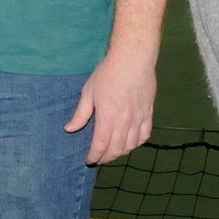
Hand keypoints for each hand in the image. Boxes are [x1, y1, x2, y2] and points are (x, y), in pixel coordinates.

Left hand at [65, 49, 156, 164]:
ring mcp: (138, 119)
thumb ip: (81, 114)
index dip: (94, 156)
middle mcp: (124, 122)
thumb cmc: (108, 73)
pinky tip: (131, 143)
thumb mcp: (89, 92)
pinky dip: (137, 143)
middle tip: (99, 158)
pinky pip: (145, 135)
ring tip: (113, 152)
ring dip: (121, 152)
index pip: (100, 146)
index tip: (89, 160)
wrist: (133, 59)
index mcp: (107, 118)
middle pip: (116, 149)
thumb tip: (69, 128)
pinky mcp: (149, 113)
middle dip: (106, 157)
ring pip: (131, 145)